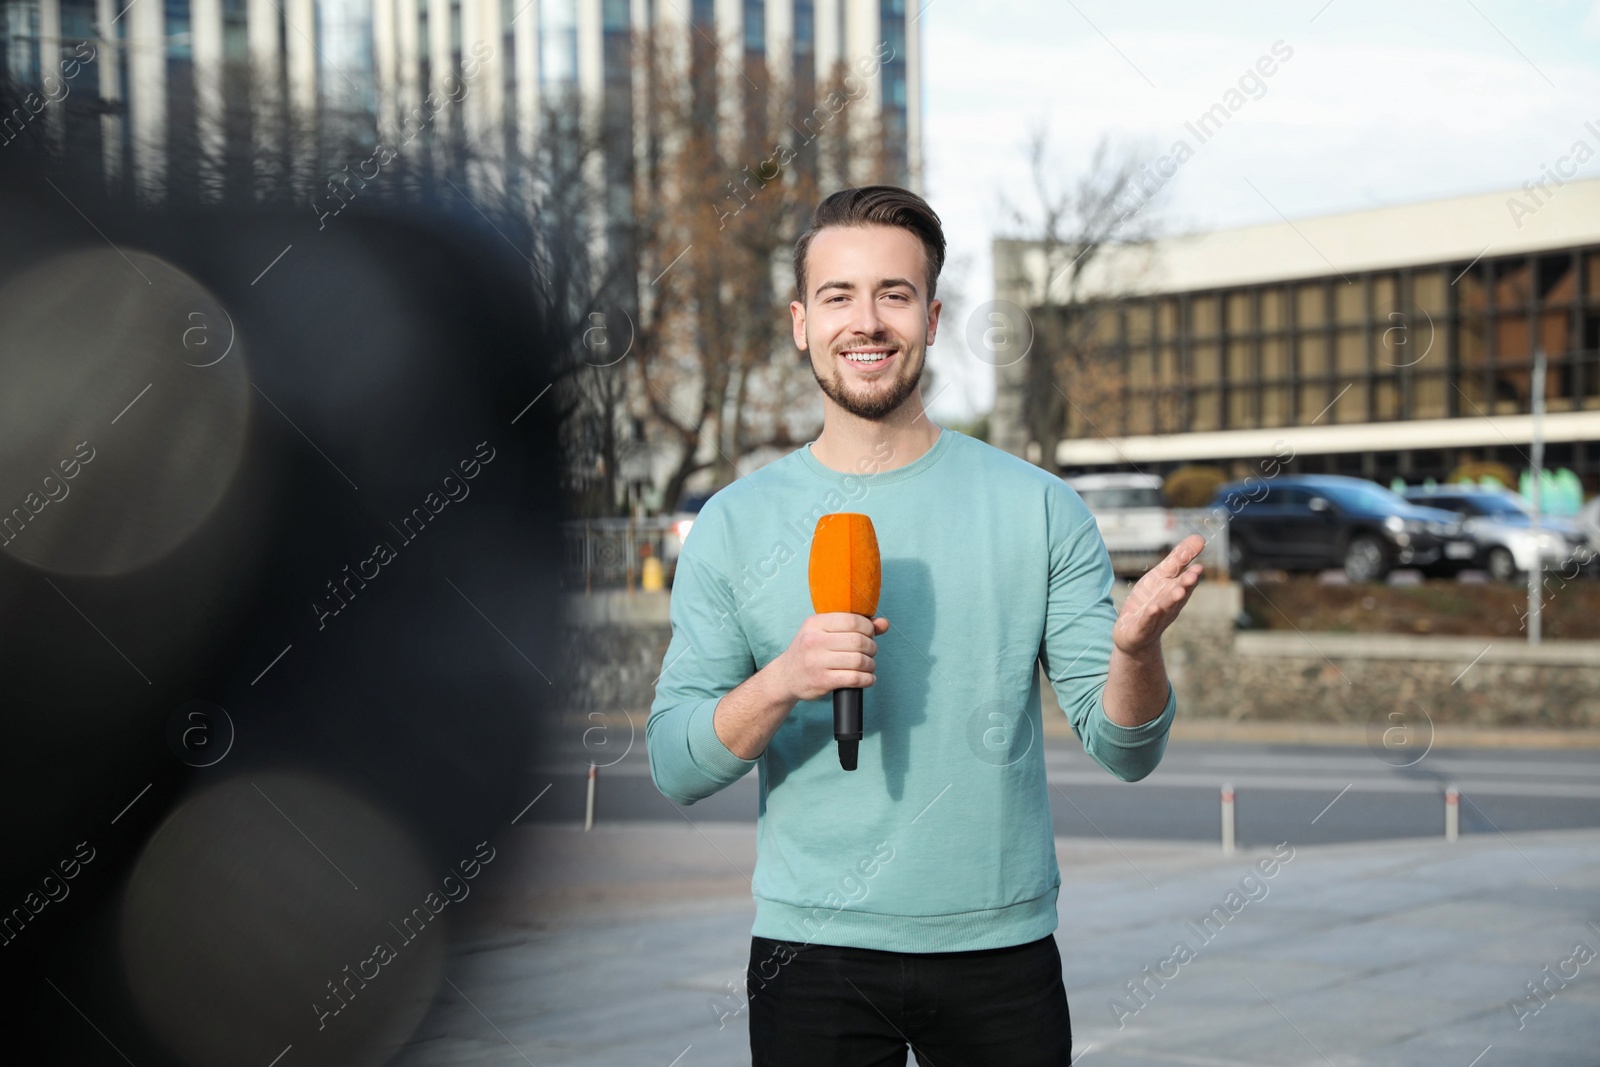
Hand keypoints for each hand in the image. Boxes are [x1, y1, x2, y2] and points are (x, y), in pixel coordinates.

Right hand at [774, 613, 889, 702]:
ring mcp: (817, 662)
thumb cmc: (810, 651)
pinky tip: (867, 678)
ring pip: (859, 661)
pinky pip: (854, 679)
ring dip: (870, 665)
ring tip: (868, 666)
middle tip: (870, 652)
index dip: (868, 628)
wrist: (785, 677)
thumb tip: (884, 624)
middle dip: (871, 647)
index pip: (852, 620)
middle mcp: (814, 640)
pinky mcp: (822, 681)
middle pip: (858, 641)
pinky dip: (867, 679)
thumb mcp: (824, 631)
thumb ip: (854, 625)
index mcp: (815, 623)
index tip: (869, 635)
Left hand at [1113, 534, 1203, 656]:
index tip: (1199, 566)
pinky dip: (1150, 616)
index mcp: (1175, 591)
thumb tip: (1200, 538)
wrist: (1134, 634)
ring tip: (1179, 591)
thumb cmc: (1151, 600)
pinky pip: (1146, 621)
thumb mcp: (1162, 576)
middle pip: (1178, 594)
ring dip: (1172, 600)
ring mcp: (1156, 618)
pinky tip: (1154, 608)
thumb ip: (1179, 558)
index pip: (1185, 581)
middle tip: (1193, 575)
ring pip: (1165, 607)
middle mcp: (1169, 605)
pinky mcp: (1141, 628)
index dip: (1191, 575)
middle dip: (1185, 585)